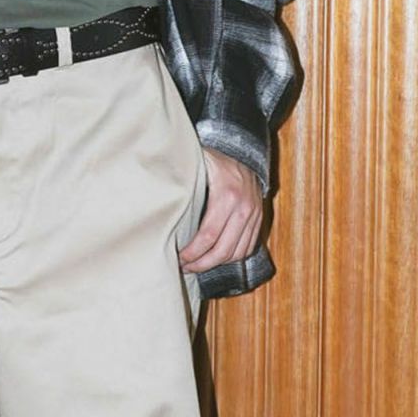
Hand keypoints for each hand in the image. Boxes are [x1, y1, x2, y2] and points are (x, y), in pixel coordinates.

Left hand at [179, 146, 263, 272]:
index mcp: (227, 195)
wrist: (242, 150)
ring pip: (237, 254)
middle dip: (201, 264)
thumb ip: (182, 182)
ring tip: (198, 265)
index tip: (178, 258)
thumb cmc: (213, 159)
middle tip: (185, 267)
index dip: (192, 254)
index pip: (208, 237)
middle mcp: (244, 207)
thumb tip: (158, 197)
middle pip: (223, 251)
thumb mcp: (197, 165)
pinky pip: (248, 248)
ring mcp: (254, 214)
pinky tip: (215, 257)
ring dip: (216, 264)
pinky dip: (232, 258)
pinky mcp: (259, 219)